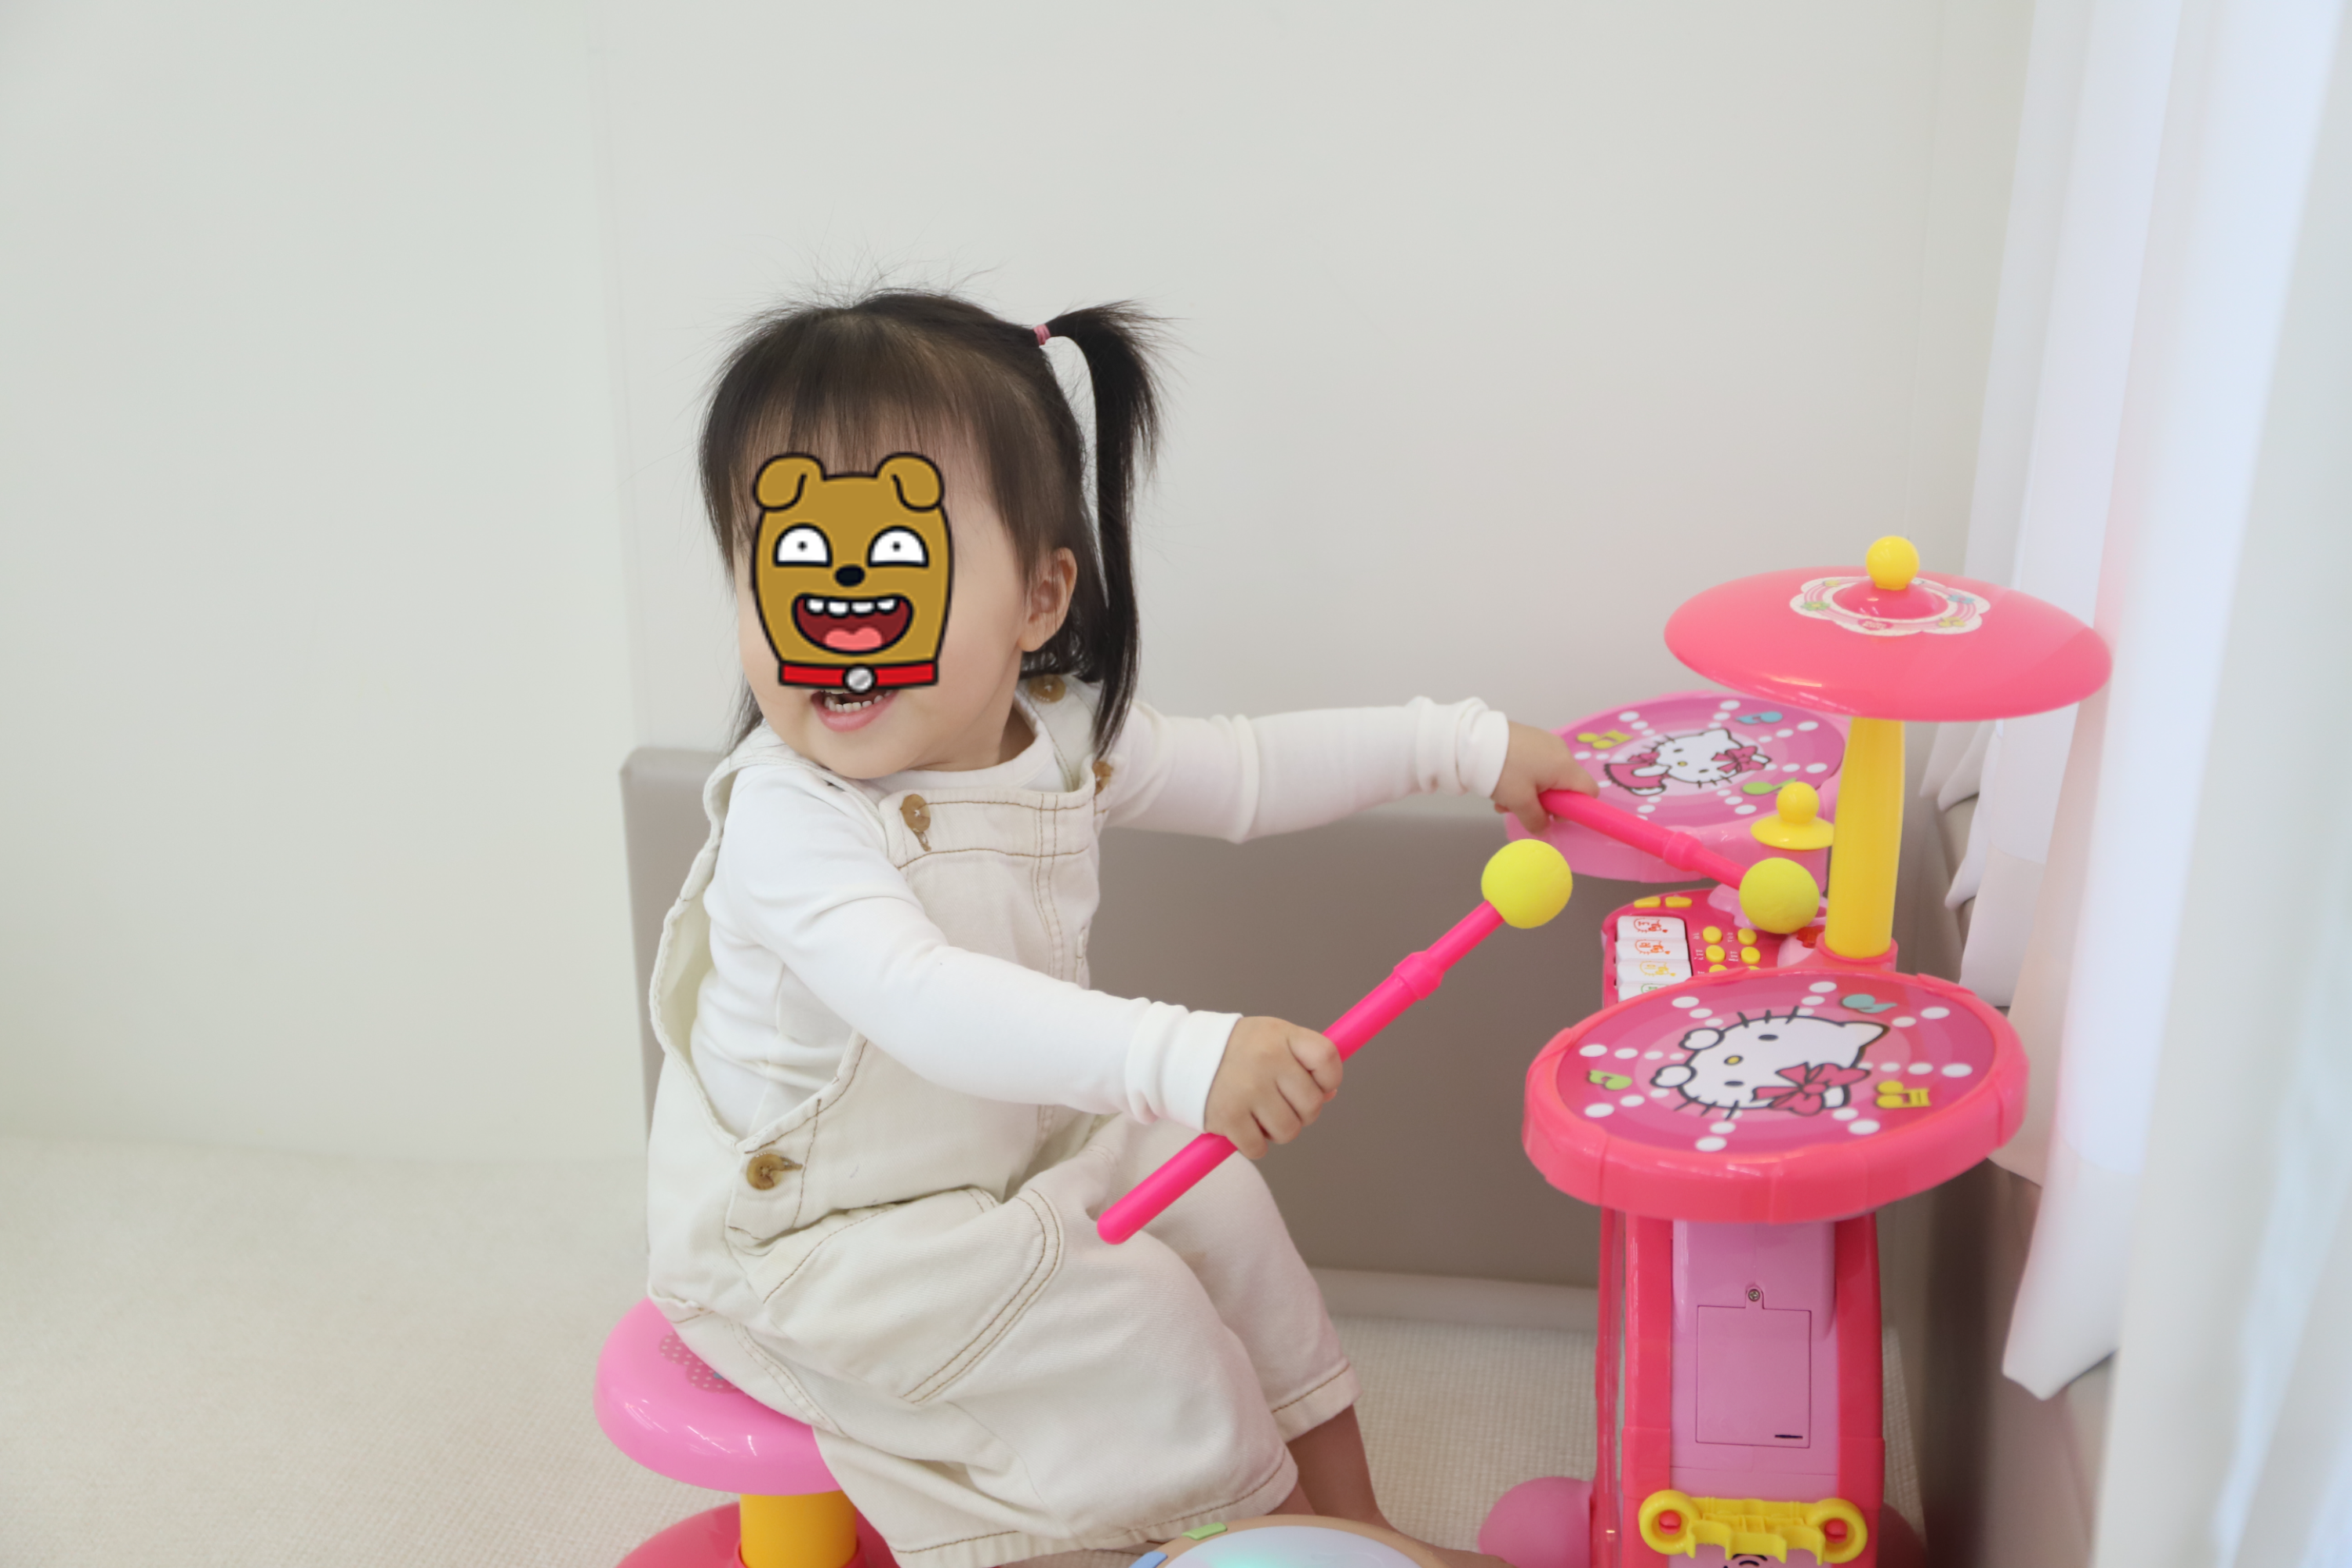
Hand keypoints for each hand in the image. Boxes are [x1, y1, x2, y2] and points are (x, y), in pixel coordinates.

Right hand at [1204, 1017, 1341, 1158]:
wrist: (1179, 1056)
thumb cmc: (1234, 1051)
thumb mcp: (1270, 1038)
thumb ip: (1302, 1059)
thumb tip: (1330, 1093)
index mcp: (1281, 1036)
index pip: (1327, 1058)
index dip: (1329, 1079)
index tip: (1318, 1085)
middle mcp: (1268, 1060)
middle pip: (1312, 1104)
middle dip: (1302, 1112)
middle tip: (1280, 1104)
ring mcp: (1249, 1089)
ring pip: (1289, 1131)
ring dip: (1278, 1131)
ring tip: (1260, 1115)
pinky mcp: (1229, 1116)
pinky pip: (1259, 1148)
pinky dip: (1253, 1145)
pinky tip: (1243, 1126)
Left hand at [1491, 720, 1597, 833]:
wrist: (1473, 739)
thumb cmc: (1504, 771)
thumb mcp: (1519, 802)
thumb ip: (1536, 820)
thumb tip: (1545, 831)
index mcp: (1565, 766)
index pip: (1589, 791)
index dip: (1576, 809)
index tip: (1552, 815)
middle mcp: (1560, 751)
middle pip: (1565, 786)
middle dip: (1544, 803)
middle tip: (1520, 809)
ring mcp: (1545, 742)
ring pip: (1546, 777)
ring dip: (1528, 794)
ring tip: (1503, 800)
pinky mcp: (1530, 738)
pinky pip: (1535, 765)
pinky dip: (1522, 779)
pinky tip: (1501, 784)